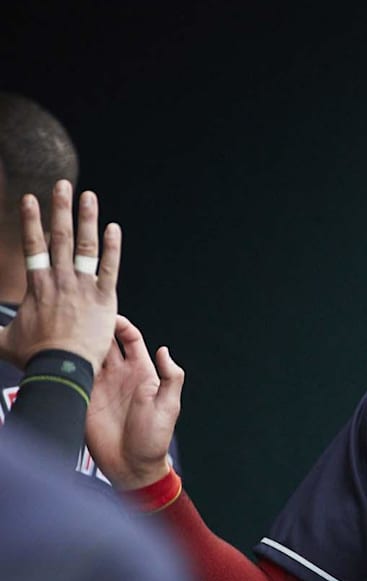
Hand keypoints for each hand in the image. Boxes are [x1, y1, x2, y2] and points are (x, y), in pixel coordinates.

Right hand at [0, 180, 119, 372]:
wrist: (61, 369)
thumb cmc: (34, 356)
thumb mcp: (3, 339)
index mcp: (36, 285)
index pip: (32, 245)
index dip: (30, 220)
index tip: (28, 199)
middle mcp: (59, 280)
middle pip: (59, 237)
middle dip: (60, 208)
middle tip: (62, 184)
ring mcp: (82, 286)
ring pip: (84, 246)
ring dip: (86, 218)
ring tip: (88, 196)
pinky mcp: (104, 298)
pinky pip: (110, 267)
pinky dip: (113, 247)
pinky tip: (114, 228)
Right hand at [85, 315, 183, 489]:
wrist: (132, 466)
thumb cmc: (154, 438)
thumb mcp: (169, 406)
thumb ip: (171, 377)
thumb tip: (164, 350)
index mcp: (141, 372)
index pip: (130, 339)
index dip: (121, 325)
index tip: (109, 316)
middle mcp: (119, 375)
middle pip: (106, 342)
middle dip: (96, 328)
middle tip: (84, 319)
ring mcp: (100, 386)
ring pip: (88, 355)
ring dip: (80, 344)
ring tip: (71, 335)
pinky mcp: (84, 399)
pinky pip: (74, 377)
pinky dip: (68, 365)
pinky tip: (63, 357)